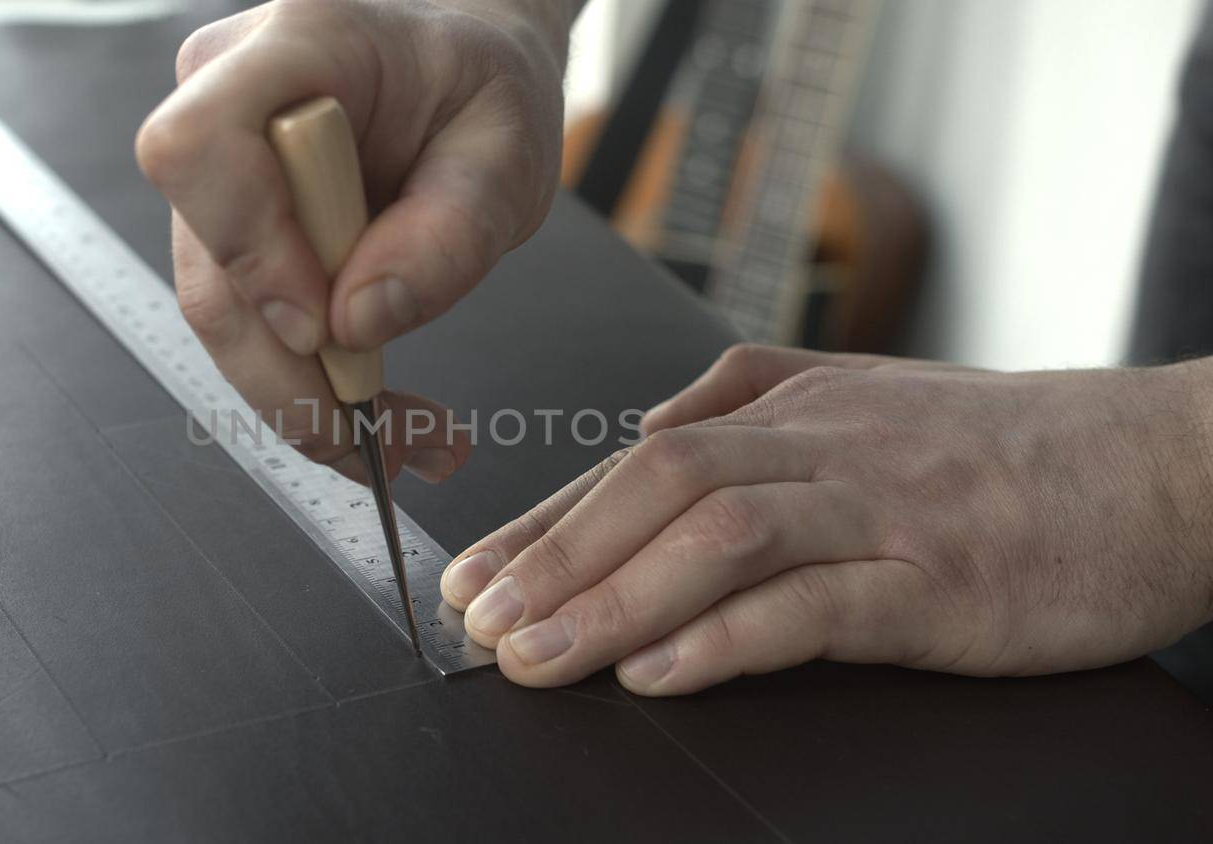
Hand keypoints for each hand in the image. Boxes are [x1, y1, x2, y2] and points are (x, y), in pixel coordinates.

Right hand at [135, 0, 574, 480]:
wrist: (464, 75)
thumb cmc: (481, 89)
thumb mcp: (508, 152)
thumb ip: (449, 232)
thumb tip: (360, 322)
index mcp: (296, 45)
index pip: (201, 144)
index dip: (248, 248)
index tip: (324, 323)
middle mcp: (226, 100)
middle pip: (209, 265)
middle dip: (293, 376)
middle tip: (390, 441)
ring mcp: (218, 169)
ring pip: (224, 313)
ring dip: (309, 398)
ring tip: (413, 442)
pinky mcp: (229, 228)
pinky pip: (249, 322)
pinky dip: (312, 384)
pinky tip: (382, 417)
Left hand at [440, 344, 1212, 694]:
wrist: (1161, 469)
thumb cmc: (1010, 448)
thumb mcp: (872, 393)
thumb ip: (754, 393)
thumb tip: (647, 425)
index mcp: (800, 407)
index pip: (639, 462)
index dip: (546, 523)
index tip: (475, 577)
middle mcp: (828, 446)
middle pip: (661, 486)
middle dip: (555, 560)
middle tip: (481, 625)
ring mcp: (883, 511)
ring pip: (721, 537)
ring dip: (614, 600)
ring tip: (538, 658)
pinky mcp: (939, 582)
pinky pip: (813, 605)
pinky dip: (725, 636)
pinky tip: (659, 670)